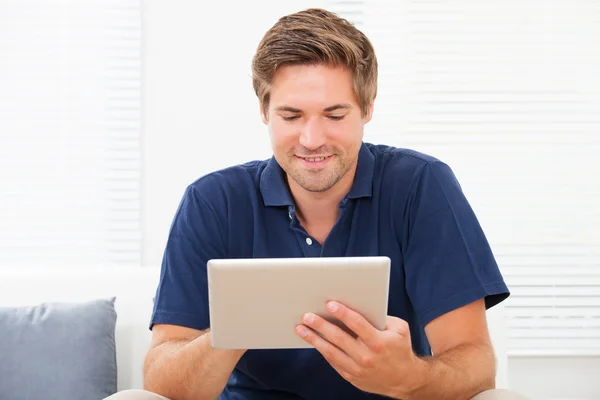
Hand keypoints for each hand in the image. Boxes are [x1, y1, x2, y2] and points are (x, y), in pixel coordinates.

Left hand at [295, 301, 425, 398]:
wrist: (405, 380)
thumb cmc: (400, 349)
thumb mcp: (400, 329)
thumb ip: (382, 317)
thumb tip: (360, 305)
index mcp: (378, 341)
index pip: (357, 324)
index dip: (342, 313)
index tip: (329, 304)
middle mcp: (366, 356)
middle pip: (338, 338)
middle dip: (321, 325)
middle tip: (307, 316)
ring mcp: (357, 369)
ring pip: (330, 352)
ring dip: (314, 339)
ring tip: (301, 329)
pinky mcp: (351, 376)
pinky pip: (332, 361)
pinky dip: (322, 350)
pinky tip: (313, 341)